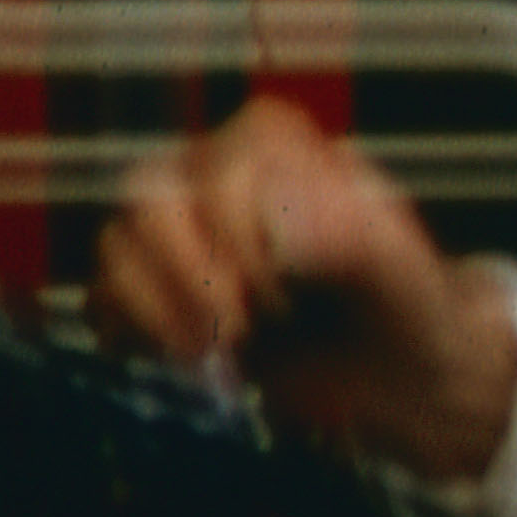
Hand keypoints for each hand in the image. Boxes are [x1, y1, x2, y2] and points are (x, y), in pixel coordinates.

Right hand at [88, 97, 516, 481]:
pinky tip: (195, 359)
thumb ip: (359, 244)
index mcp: (279, 144)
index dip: (244, 242)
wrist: (403, 371)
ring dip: (163, 309)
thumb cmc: (412, 307)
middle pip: (150, 198)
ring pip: (117, 243)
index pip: (221, 173)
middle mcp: (214, 171)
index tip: (290, 294)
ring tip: (223, 351)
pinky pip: (104, 292)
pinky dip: (138, 331)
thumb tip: (287, 232)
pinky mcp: (156, 284)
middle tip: (244, 331)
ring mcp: (178, 226)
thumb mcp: (408, 276)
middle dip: (192, 275)